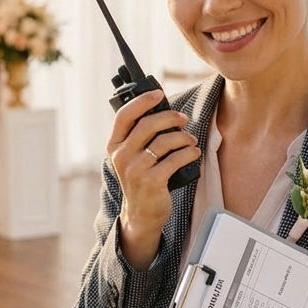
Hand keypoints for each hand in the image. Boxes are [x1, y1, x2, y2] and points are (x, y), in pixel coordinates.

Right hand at [108, 89, 199, 269]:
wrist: (142, 213)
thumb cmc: (142, 178)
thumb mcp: (133, 156)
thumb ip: (140, 135)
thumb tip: (162, 109)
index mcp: (114, 146)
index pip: (124, 116)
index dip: (142, 101)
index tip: (158, 93)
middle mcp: (121, 157)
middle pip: (147, 125)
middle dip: (170, 118)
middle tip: (183, 119)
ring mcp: (134, 170)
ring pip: (164, 142)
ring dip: (183, 137)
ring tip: (190, 139)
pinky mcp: (151, 182)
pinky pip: (174, 159)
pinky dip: (188, 153)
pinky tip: (193, 153)